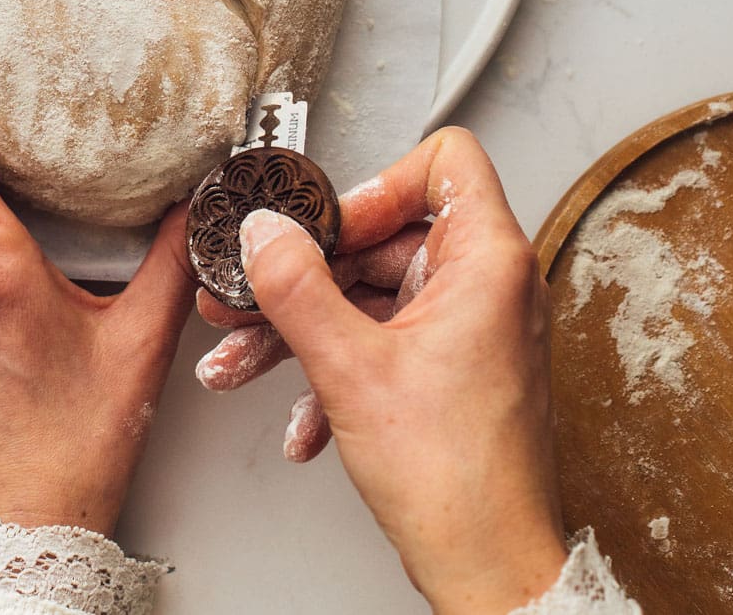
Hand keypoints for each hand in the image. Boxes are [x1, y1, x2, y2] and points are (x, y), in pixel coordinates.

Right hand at [213, 129, 566, 614]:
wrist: (488, 572)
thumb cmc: (458, 482)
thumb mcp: (350, 368)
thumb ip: (297, 288)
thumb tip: (264, 233)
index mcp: (487, 261)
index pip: (444, 161)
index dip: (376, 184)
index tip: (328, 228)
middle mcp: (487, 285)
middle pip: (386, 234)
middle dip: (308, 270)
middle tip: (253, 289)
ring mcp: (469, 327)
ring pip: (371, 293)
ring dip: (304, 324)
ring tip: (243, 352)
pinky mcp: (451, 367)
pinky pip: (381, 337)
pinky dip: (335, 365)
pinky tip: (298, 416)